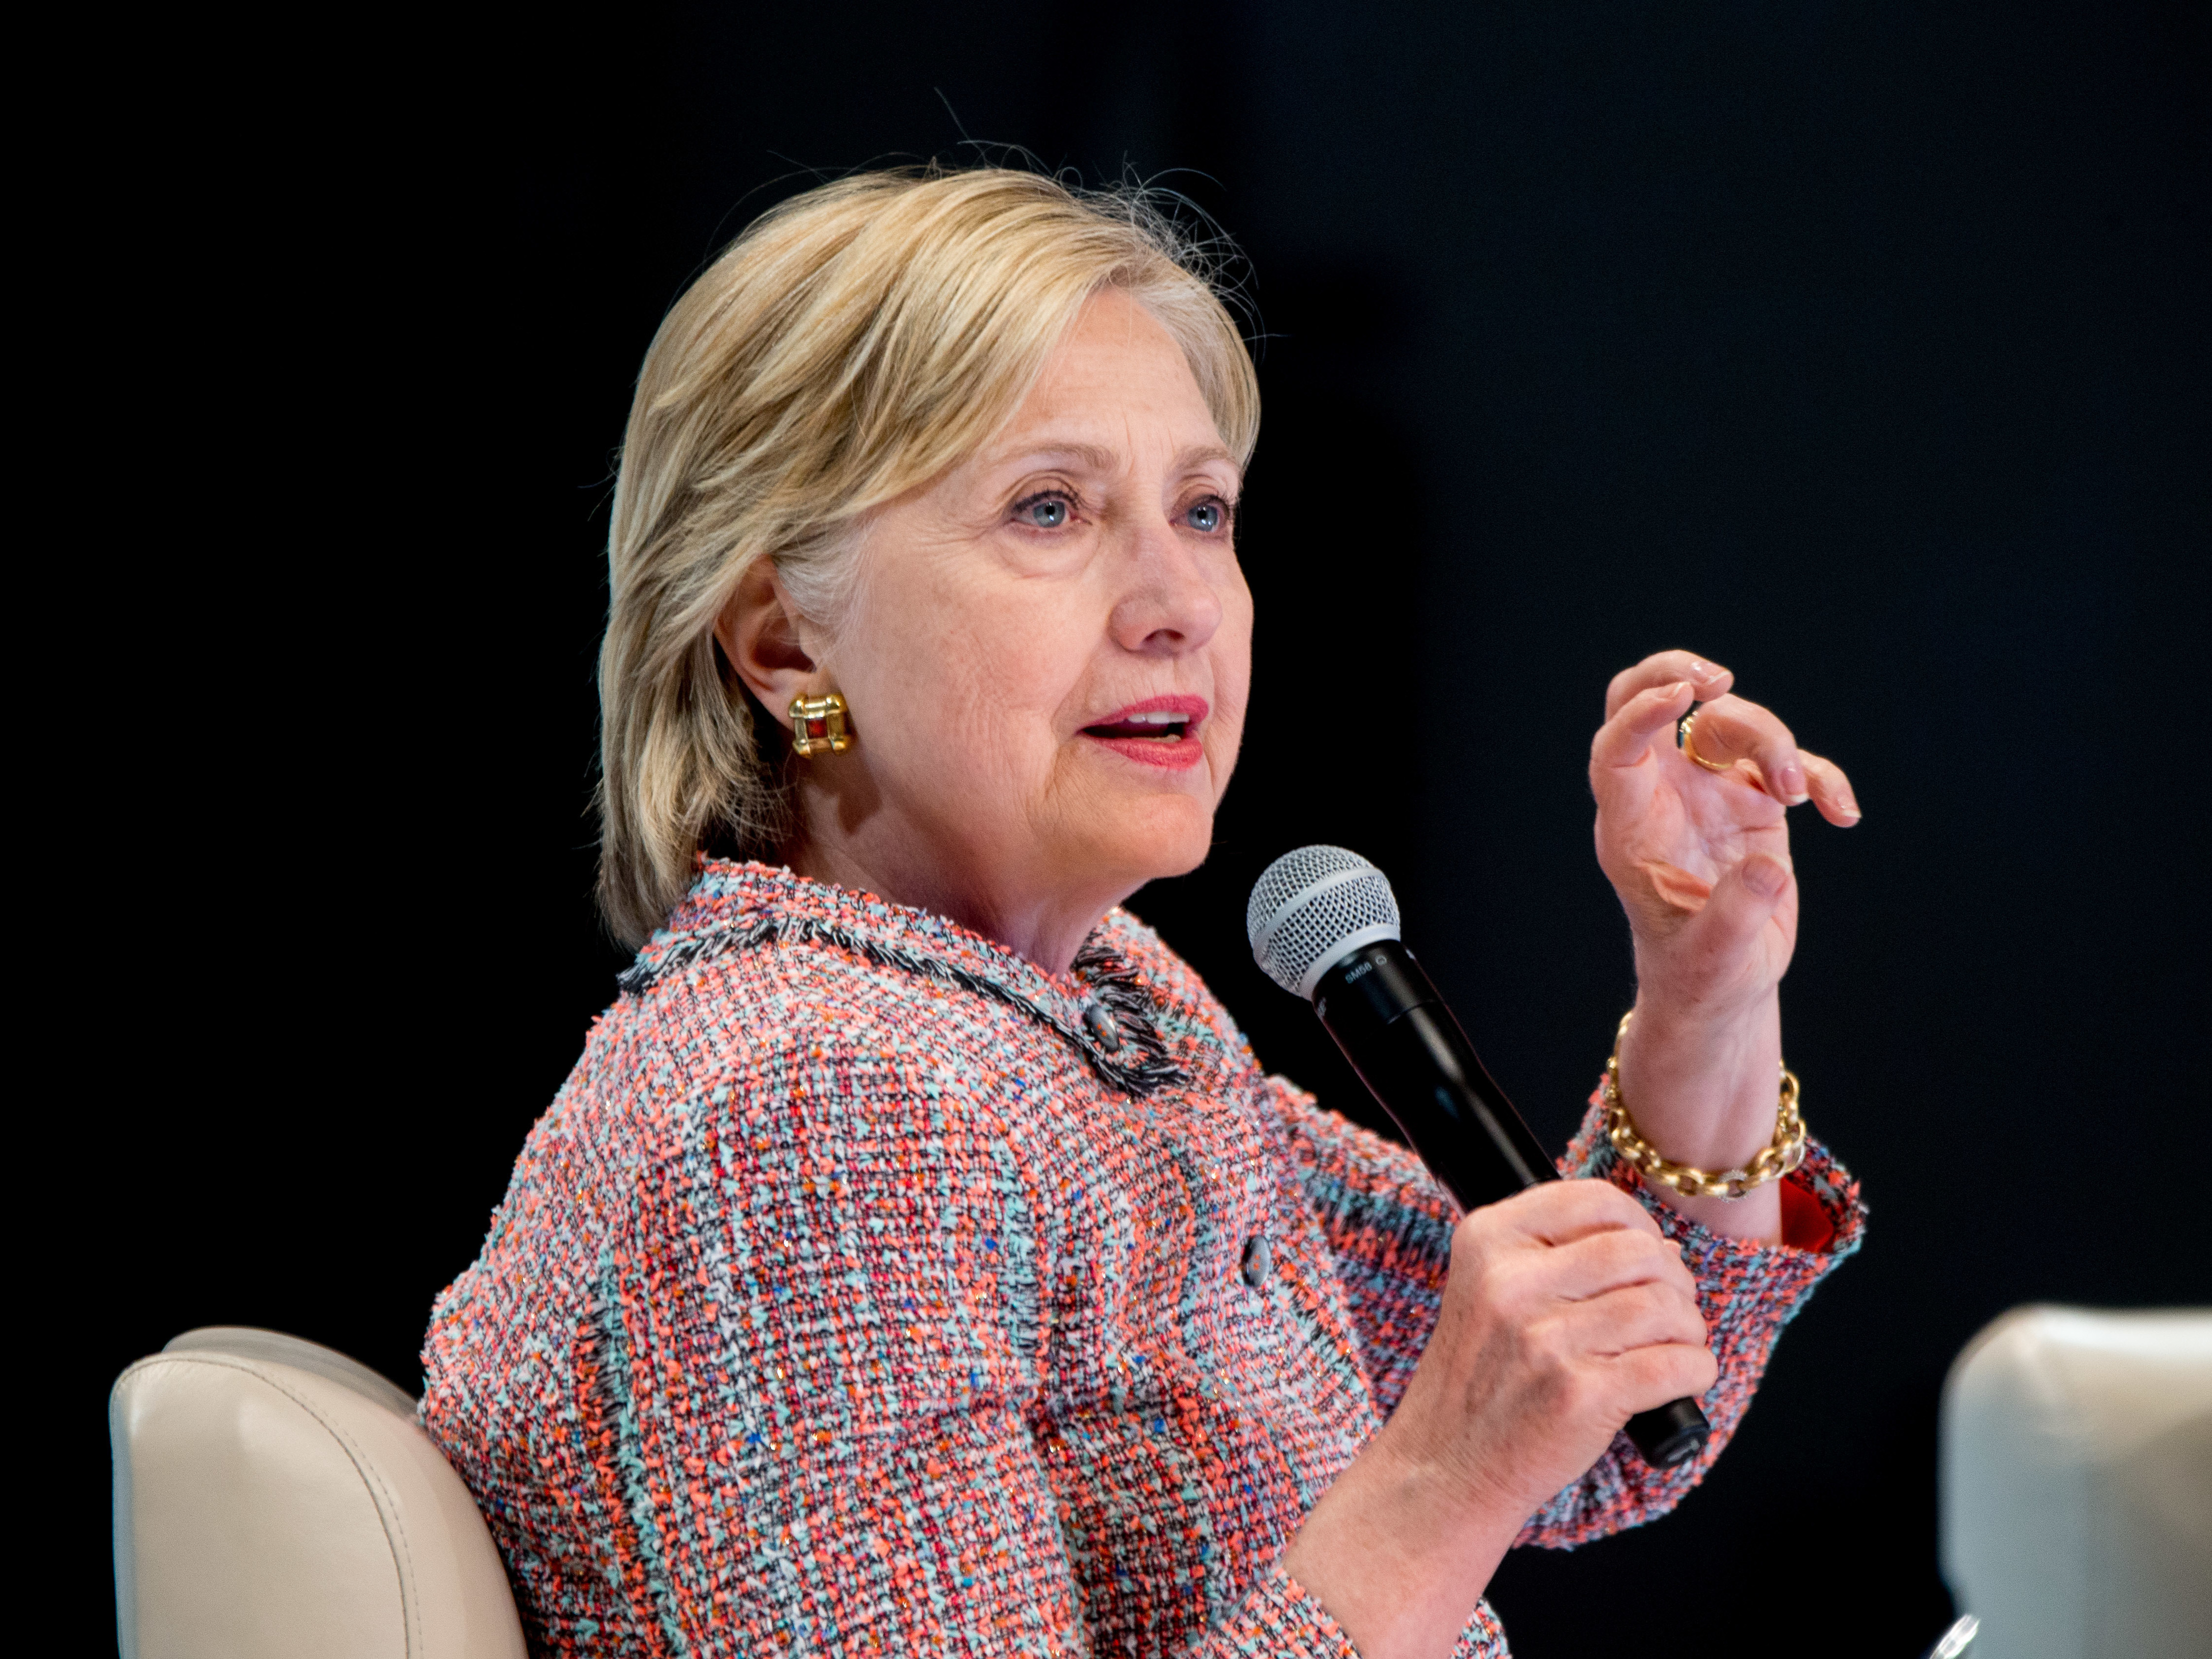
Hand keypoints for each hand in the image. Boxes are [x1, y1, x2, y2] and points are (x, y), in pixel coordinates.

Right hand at [1281, 1181, 1714, 1658]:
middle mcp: (1512, 1282)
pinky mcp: (1580, 1395)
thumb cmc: (1481, 1377)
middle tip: (1666, 1311)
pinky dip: (1695, 1371)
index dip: (1639, 1225)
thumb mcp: (1492, 1290)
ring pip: (1664, 1306)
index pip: (1596, 1200)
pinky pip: (1677, 1365)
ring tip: (1670, 1347)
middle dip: (1673, 1281)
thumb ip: (1560, 1255)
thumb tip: (1664, 1248)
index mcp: (1488, 1240)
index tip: (1644, 1256)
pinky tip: (1679, 1379)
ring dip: (1687, 1329)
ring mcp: (1545, 1340)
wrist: (1447, 1465)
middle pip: (1640, 1251)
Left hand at [1588, 650, 1858, 1234]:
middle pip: (1647, 704)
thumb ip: (1736, 916)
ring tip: (1800, 799)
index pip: (1617, 751)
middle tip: (1718, 679)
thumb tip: (1766, 868)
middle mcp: (1663, 799)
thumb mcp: (1715, 960)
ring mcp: (1705, 794)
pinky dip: (1817, 775)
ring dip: (1774, 744)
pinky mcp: (1750, 803)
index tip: (1683, 695)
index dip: (1641, 714)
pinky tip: (1843, 814)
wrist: (1722, 992)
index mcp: (1632, 829)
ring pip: (1728, 726)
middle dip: (1676, 674)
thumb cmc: (1702, 978)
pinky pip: (1783, 764)